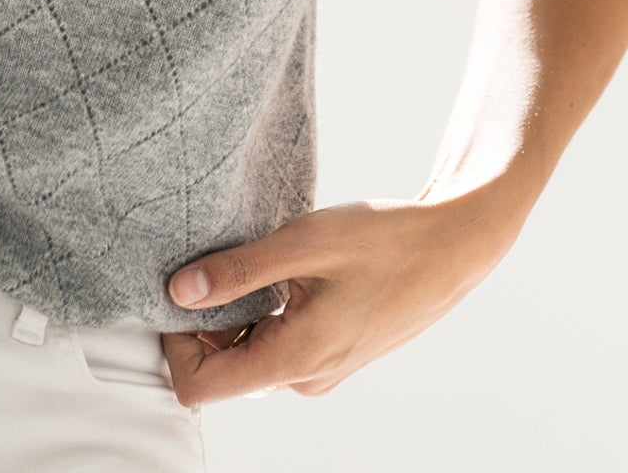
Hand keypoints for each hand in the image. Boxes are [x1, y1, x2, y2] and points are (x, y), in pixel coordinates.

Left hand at [160, 192, 519, 404]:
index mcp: (295, 360)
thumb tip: (177, 293)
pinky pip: (279, 344)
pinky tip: (286, 271)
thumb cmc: (384, 240)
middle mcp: (305, 379)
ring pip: (251, 354)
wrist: (452, 247)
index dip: (175, 342)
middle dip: (207, 322)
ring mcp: (322, 371)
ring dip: (239, 312)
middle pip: (222, 370)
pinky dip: (266, 312)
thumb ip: (237, 271)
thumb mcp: (302, 244)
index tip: (183, 290)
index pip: (200, 387)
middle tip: (220, 262)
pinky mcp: (334, 355)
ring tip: (260, 260)